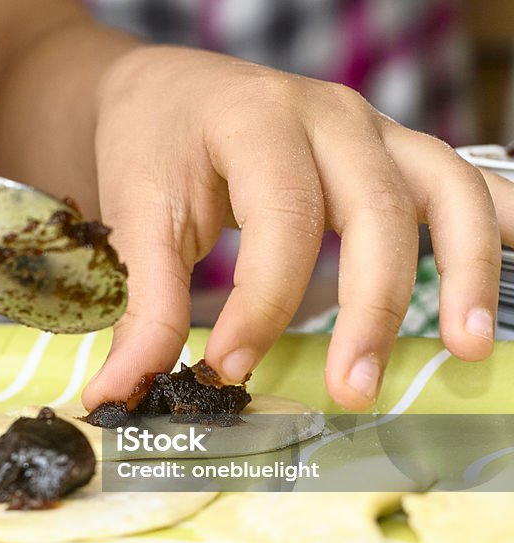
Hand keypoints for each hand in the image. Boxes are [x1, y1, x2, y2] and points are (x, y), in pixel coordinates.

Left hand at [80, 46, 513, 410]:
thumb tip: (118, 397)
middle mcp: (327, 116)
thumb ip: (144, 310)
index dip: (262, 305)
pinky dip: (496, 216)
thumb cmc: (152, 151)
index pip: (281, 221)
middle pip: (376, 208)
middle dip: (370, 307)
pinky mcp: (388, 152)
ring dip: (463, 269)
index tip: (228, 369)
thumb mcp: (137, 220)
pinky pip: (458, 178)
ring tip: (464, 349)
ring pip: (441, 189)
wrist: (167, 94)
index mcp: (255, 121)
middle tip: (351, 390)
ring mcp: (369, 130)